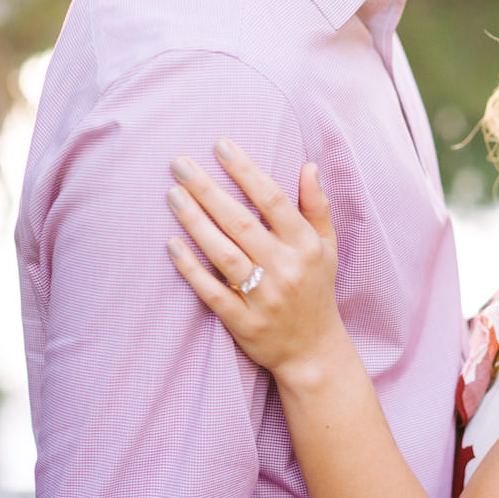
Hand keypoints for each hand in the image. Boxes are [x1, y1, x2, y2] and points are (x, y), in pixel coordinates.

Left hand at [165, 139, 346, 382]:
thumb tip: (308, 165)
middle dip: (208, 190)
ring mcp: (264, 298)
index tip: (220, 145)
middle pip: (242, 223)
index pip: (273, 201)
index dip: (246, 171)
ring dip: (196, 223)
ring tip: (172, 195)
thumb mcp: (327, 248)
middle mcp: (286, 269)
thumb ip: (316, 207)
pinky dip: (191, 270)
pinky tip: (171, 245)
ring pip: (224, 255)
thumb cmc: (316, 291)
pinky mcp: (244, 323)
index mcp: (306, 247)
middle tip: (179, 164)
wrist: (314, 353)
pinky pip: (213, 293)